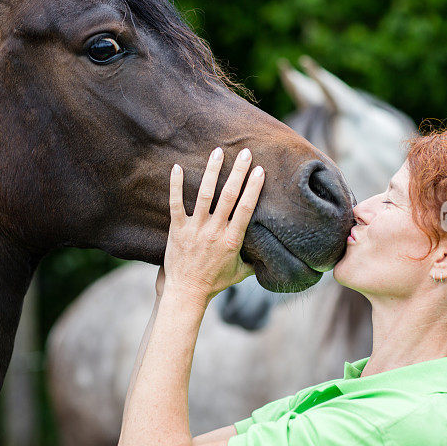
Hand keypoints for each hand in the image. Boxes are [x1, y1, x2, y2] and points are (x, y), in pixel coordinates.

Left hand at [163, 147, 264, 302]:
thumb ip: (254, 261)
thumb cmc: (214, 283)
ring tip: (217, 152)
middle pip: (229, 196)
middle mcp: (214, 231)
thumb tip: (271, 255)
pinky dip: (175, 185)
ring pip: (204, 194)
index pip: (245, 209)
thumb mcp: (239, 274)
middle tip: (244, 152)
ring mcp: (195, 229)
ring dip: (211, 171)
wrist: (186, 293)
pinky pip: (175, 203)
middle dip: (237, 172)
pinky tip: (176, 167)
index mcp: (232, 240)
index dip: (253, 188)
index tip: (260, 170)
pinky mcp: (177, 230)